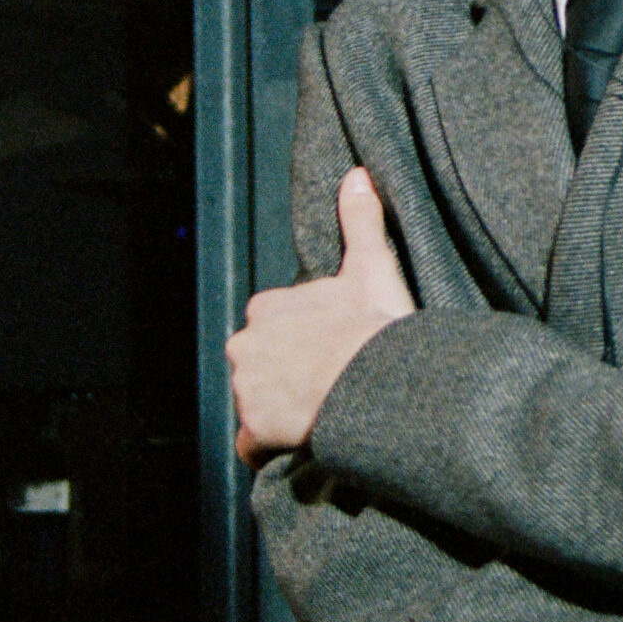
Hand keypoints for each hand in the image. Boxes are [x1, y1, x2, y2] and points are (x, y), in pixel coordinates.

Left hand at [228, 169, 416, 466]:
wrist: (376, 383)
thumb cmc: (373, 326)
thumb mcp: (371, 266)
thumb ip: (359, 219)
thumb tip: (357, 174)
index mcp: (267, 307)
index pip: (272, 325)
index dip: (299, 340)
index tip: (328, 349)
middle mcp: (246, 345)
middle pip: (259, 363)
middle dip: (283, 375)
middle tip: (327, 384)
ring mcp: (247, 389)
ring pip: (256, 401)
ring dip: (278, 410)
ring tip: (321, 413)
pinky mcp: (255, 428)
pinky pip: (253, 444)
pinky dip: (269, 447)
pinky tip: (299, 443)